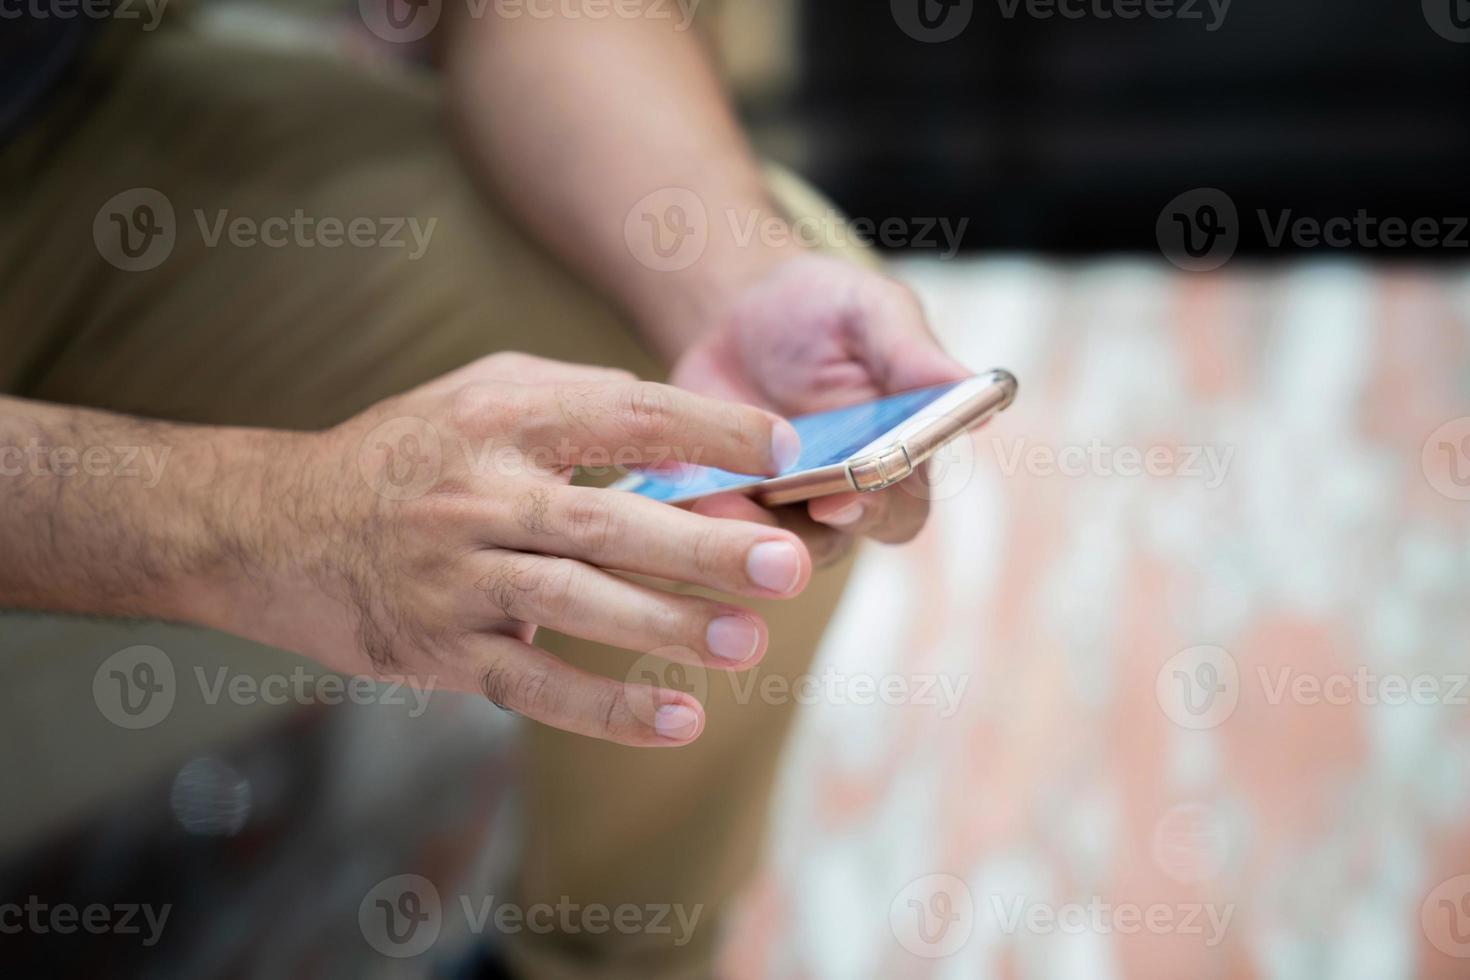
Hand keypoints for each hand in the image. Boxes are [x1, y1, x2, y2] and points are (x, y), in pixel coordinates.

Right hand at [212, 353, 810, 746]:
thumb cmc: (403, 452)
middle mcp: (479, 495)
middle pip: (606, 521)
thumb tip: (679, 431)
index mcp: (501, 419)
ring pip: (575, 604)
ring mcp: (456, 578)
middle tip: (787, 565)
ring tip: (750, 643)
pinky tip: (677, 720)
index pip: (624, 414)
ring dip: (667, 627)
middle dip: (702, 546)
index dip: (708, 430)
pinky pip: (532, 683)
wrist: (273, 528)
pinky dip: (605, 707)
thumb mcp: (479, 391)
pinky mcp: (440, 650)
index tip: (783, 451)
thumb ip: (577, 395)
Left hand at [670, 253, 969, 562]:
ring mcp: (779, 511)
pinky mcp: (722, 508)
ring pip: (767, 549)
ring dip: (743, 529)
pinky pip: (710, 530)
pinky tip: (679, 490)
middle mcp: (843, 500)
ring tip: (717, 497)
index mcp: (898, 460)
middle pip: (834, 543)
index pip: (901, 508)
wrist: (737, 314)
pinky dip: (696, 515)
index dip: (876, 509)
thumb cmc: (823, 312)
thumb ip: (912, 352)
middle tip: (770, 504)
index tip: (845, 492)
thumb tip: (983, 394)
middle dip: (803, 529)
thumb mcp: (869, 312)